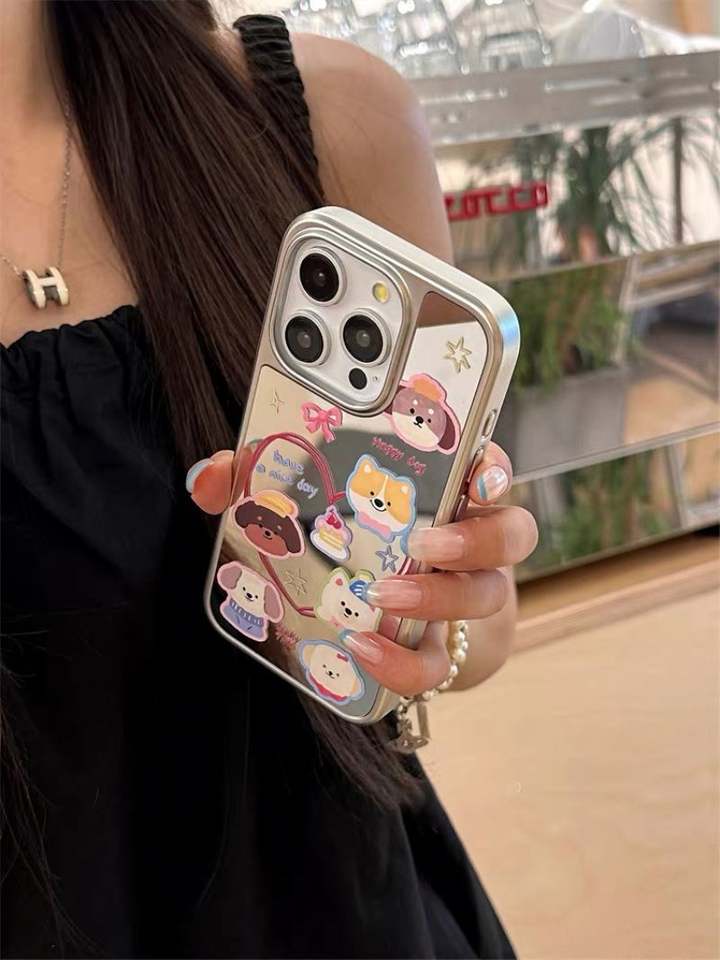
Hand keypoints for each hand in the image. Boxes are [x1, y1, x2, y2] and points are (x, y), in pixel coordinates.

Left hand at [187, 442, 536, 697]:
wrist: (376, 607)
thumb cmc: (346, 536)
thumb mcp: (305, 499)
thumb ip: (257, 480)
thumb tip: (209, 476)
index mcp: (445, 489)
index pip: (489, 466)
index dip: (495, 468)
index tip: (479, 474)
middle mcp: (470, 538)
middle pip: (509, 532)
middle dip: (476, 539)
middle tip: (423, 546)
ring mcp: (462, 594)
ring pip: (485, 596)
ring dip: (439, 600)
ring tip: (383, 599)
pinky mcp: (438, 648)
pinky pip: (437, 664)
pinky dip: (403, 663)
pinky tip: (363, 651)